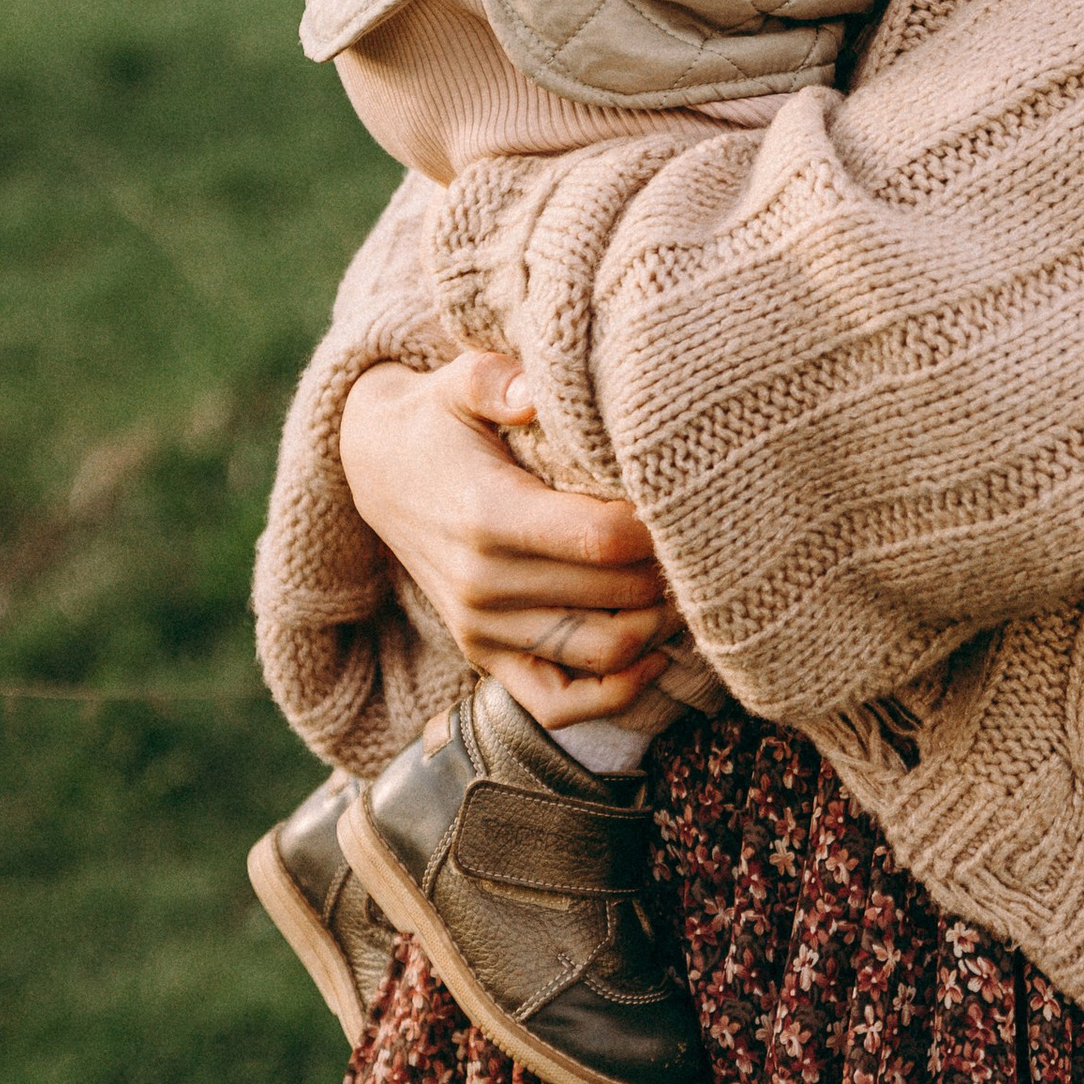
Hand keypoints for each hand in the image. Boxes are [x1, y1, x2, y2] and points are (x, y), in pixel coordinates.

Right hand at [338, 352, 680, 724]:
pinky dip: (614, 694)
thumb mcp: (459, 382)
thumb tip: (535, 392)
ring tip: (688, 584)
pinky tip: (654, 654)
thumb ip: (497, 380)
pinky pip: (557, 704)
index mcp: (488, 515)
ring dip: (659, 626)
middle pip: (616, 596)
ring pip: (601, 653)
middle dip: (673, 569)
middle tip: (707, 537)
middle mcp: (484, 584)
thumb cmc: (439, 421)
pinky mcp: (485, 656)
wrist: (377, 471)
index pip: (603, 540)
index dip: (657, 526)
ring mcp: (483, 629)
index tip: (683, 497)